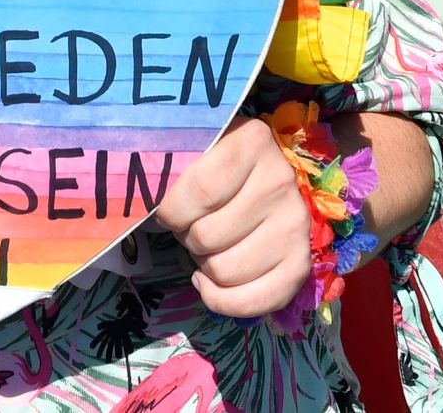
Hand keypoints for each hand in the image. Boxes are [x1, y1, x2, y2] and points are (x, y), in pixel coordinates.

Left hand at [156, 117, 311, 316]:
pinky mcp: (301, 263)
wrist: (255, 175)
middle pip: (208, 237)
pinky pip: (252, 302)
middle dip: (187, 238)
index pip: (201, 191)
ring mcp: (296, 224)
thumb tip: (141, 200)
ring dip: (202, 266)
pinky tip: (209, 280)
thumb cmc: (209, 163)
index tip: (167, 210)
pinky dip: (220, 300)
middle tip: (192, 226)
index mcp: (252, 141)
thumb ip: (168, 166)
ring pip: (224, 271)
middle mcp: (282, 180)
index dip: (172, 211)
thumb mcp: (190, 149)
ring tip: (207, 245)